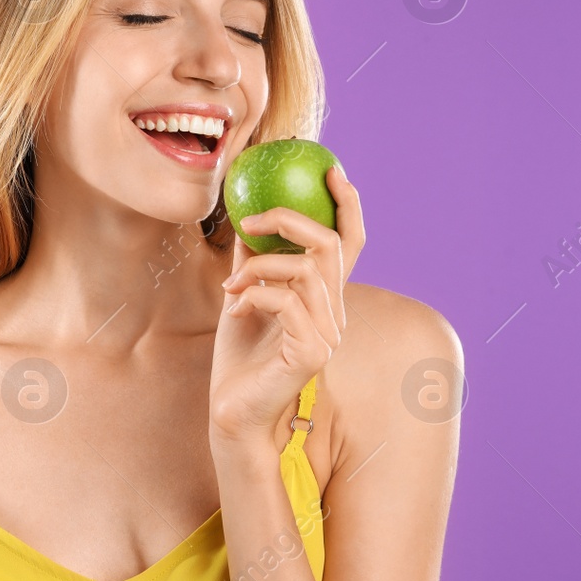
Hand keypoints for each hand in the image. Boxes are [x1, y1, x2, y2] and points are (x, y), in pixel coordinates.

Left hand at [209, 165, 364, 446]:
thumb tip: (247, 215)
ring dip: (258, 268)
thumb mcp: (243, 295)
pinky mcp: (311, 353)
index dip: (347, 205)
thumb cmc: (238, 358)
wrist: (232, 411)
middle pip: (329, 246)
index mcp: (324, 298)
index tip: (331, 169)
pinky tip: (235, 308)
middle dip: (288, 220)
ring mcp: (328, 335)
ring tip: (231, 287)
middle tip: (248, 219)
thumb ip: (253, 260)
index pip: (349, 244)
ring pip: (304, 270)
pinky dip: (254, 295)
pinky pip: (286, 301)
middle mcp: (335, 313)